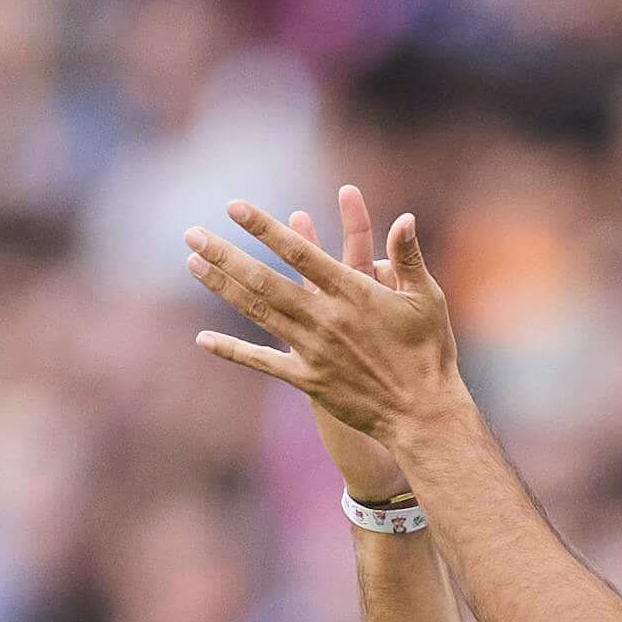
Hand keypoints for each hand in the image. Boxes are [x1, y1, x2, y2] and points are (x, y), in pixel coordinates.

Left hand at [187, 185, 461, 450]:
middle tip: (191, 233)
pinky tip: (203, 340)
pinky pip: (264, 362)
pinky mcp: (308, 379)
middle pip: (264, 280)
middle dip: (225, 254)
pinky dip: (233, 351)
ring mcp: (313, 350)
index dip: (265, 228)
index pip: (299, 252)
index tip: (235, 208)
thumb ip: (409, 257)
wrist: (422, 413)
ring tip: (192, 264)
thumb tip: (404, 218)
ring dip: (222, 287)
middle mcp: (325, 318)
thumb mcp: (426, 298)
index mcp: (353, 292)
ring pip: (258, 312)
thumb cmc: (430, 351)